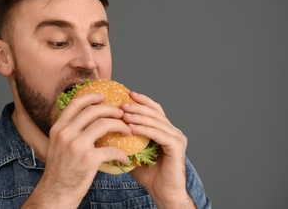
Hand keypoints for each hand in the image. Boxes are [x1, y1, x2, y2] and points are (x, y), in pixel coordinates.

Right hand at [23, 93, 130, 207]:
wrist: (56, 193)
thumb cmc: (59, 170)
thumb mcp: (56, 145)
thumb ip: (68, 131)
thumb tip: (84, 119)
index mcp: (58, 128)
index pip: (76, 103)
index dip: (91, 96)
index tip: (103, 96)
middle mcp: (66, 133)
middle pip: (93, 111)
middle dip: (111, 109)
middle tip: (121, 113)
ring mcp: (77, 146)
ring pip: (104, 124)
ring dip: (120, 125)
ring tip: (127, 130)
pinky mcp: (89, 159)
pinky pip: (111, 149)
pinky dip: (121, 152)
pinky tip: (124, 156)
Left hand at [121, 92, 194, 207]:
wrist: (163, 193)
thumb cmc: (149, 175)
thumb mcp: (135, 153)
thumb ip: (129, 140)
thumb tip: (110, 129)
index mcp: (166, 131)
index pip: (154, 110)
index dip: (142, 101)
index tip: (128, 93)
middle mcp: (174, 131)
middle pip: (155, 113)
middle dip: (137, 106)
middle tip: (122, 103)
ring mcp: (177, 138)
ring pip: (156, 122)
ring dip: (138, 116)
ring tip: (123, 114)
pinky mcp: (176, 146)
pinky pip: (158, 134)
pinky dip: (144, 129)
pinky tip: (131, 127)